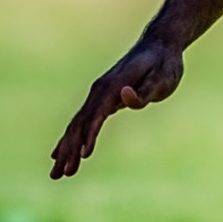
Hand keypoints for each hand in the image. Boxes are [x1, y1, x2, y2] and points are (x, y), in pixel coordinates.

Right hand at [50, 35, 185, 178]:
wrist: (160, 46)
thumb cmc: (164, 64)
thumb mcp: (163, 79)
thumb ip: (144, 92)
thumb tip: (123, 97)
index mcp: (112, 86)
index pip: (96, 116)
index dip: (89, 136)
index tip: (83, 156)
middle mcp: (99, 90)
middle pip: (79, 124)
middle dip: (69, 150)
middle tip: (60, 175)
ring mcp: (99, 94)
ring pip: (77, 125)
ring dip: (66, 149)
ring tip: (57, 173)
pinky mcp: (103, 98)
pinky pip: (83, 122)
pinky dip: (71, 138)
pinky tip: (61, 154)